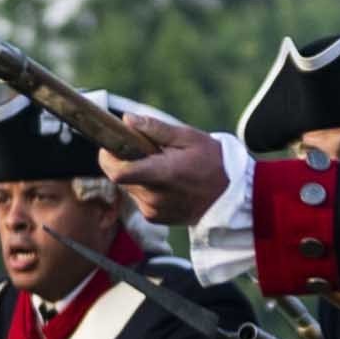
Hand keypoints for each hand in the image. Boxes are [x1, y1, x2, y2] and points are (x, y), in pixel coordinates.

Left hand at [98, 111, 231, 225]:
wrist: (231, 197)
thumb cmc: (212, 162)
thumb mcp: (188, 138)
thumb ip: (155, 129)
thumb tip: (127, 119)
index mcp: (162, 174)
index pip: (118, 172)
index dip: (108, 158)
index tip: (112, 145)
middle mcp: (154, 197)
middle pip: (121, 177)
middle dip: (126, 161)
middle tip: (147, 151)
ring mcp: (154, 210)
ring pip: (129, 188)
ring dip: (137, 175)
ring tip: (162, 167)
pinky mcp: (155, 218)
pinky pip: (139, 199)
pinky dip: (146, 188)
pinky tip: (166, 182)